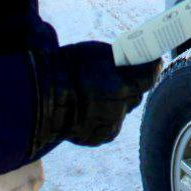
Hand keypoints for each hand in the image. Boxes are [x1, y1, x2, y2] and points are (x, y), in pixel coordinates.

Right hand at [30, 41, 160, 152]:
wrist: (38, 98)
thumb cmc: (65, 69)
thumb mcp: (96, 53)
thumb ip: (120, 60)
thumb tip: (136, 58)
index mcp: (121, 86)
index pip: (150, 76)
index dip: (152, 67)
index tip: (152, 61)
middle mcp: (118, 109)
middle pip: (135, 95)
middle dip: (132, 86)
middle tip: (121, 76)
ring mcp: (109, 125)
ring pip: (122, 111)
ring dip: (116, 102)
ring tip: (98, 92)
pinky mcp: (99, 137)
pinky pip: (110, 124)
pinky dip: (104, 116)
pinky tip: (90, 108)